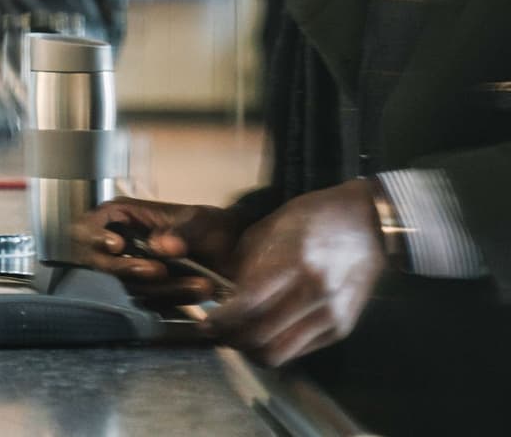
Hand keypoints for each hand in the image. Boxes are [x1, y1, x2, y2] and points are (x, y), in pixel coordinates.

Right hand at [71, 197, 242, 305]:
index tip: (116, 245)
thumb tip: (158, 246)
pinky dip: (172, 302)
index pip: (87, 226)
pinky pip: (146, 303)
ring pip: (124, 287)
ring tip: (200, 284)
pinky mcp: (145, 294)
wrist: (238, 256)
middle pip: (98, 263)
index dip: (94, 237)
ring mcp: (130, 272)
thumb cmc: (214, 227)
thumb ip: (181, 231)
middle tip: (159, 271)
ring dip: (161, 289)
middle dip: (127, 270)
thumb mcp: (201, 221)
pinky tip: (196, 293)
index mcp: (122, 217)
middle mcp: (119, 245)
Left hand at [206, 180, 385, 366]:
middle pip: (259, 336)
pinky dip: (277, 348)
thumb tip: (219, 293)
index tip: (205, 321)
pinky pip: (299, 351)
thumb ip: (243, 263)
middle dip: (229, 339)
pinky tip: (266, 336)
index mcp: (291, 262)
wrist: (368, 223)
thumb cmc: (311, 219)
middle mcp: (313, 293)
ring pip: (279, 353)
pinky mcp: (342, 328)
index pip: (246, 305)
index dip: (220, 320)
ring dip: (251, 351)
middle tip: (216, 333)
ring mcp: (330, 314)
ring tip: (239, 339)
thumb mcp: (269, 230)